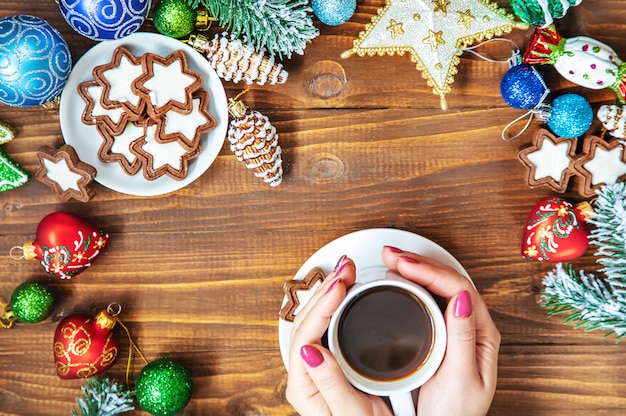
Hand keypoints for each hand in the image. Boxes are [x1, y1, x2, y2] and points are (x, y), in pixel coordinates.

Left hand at [285, 256, 393, 415]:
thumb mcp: (352, 412)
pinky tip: (346, 288)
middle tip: (347, 267)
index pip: (304, 336)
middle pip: (307, 320)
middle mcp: (305, 371)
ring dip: (331, 290)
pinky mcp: (330, 355)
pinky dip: (337, 300)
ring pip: (316, 317)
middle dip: (326, 288)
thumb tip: (310, 351)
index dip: (321, 306)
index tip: (340, 285)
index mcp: (303, 385)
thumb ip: (330, 384)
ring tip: (347, 270)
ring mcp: (317, 362)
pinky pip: (328, 321)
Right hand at [382, 246, 500, 415]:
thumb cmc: (455, 412)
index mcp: (480, 332)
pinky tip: (398, 278)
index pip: (456, 288)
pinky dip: (411, 283)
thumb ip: (461, 338)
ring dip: (414, 269)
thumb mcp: (461, 378)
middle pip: (446, 280)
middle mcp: (469, 324)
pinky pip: (426, 299)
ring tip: (392, 259)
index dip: (429, 271)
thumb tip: (461, 298)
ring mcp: (453, 327)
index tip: (404, 264)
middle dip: (418, 262)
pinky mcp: (438, 333)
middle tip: (391, 254)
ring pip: (437, 286)